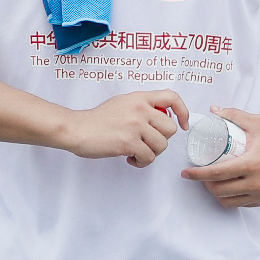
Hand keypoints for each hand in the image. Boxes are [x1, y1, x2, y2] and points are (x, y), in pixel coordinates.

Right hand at [63, 90, 187, 166]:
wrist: (77, 129)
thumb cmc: (97, 120)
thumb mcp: (121, 103)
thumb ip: (141, 106)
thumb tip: (161, 115)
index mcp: (138, 98)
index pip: (172, 97)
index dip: (183, 112)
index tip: (182, 124)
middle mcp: (139, 109)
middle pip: (170, 129)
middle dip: (161, 140)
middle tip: (146, 142)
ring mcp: (134, 125)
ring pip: (161, 145)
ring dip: (151, 153)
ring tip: (137, 152)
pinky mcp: (129, 142)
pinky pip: (148, 157)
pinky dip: (141, 162)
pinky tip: (130, 158)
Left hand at [183, 106, 259, 206]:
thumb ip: (235, 114)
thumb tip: (212, 109)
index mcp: (254, 165)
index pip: (217, 174)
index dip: (197, 175)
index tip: (185, 172)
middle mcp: (259, 184)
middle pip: (220, 191)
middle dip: (204, 184)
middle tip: (198, 174)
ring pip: (230, 201)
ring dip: (217, 194)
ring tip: (210, 182)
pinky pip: (244, 204)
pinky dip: (232, 198)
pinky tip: (227, 190)